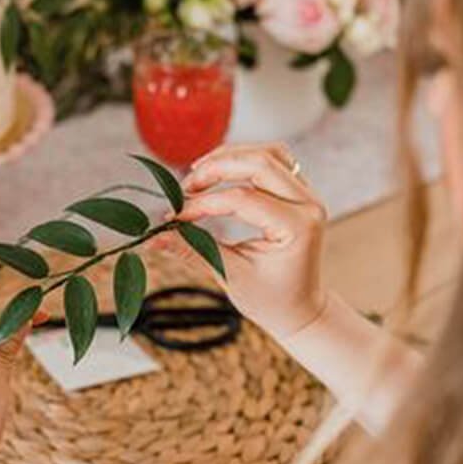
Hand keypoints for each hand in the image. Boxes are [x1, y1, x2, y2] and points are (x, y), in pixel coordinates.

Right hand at [154, 143, 327, 337]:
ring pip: (269, 153)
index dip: (203, 204)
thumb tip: (154, 237)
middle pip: (260, 162)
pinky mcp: (300, 192)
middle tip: (185, 186)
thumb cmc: (270, 299)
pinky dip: (246, 160)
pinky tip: (221, 171)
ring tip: (199, 173)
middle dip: (216, 168)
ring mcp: (308, 195)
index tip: (176, 216)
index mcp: (297, 227)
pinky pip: (276, 160)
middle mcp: (308, 204)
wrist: (300, 310)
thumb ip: (192, 249)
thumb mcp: (229, 275)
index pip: (242, 199)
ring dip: (231, 156)